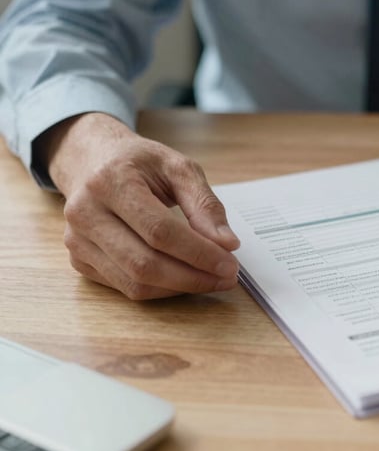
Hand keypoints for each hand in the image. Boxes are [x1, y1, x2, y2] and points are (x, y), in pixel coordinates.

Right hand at [43, 113, 240, 299]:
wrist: (91, 160)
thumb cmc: (139, 163)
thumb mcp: (178, 168)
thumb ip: (205, 204)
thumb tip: (227, 244)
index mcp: (111, 182)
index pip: (159, 231)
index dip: (198, 253)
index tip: (230, 264)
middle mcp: (86, 212)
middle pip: (145, 263)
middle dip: (193, 277)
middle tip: (227, 278)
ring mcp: (77, 240)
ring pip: (135, 282)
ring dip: (180, 288)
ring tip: (211, 280)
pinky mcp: (79, 259)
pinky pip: (125, 286)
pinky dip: (161, 289)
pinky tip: (184, 278)